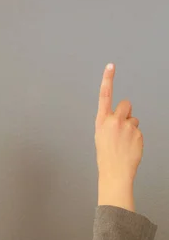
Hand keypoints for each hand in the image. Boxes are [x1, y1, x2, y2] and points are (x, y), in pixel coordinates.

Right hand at [95, 64, 142, 210]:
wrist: (115, 173)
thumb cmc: (106, 158)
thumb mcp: (100, 137)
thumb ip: (109, 123)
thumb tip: (122, 117)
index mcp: (101, 122)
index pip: (104, 96)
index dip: (107, 80)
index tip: (110, 66)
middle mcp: (114, 121)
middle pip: (126, 104)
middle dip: (126, 112)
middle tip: (122, 127)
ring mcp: (127, 127)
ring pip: (134, 119)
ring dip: (131, 128)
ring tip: (124, 143)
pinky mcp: (138, 133)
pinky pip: (138, 131)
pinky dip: (135, 138)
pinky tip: (129, 148)